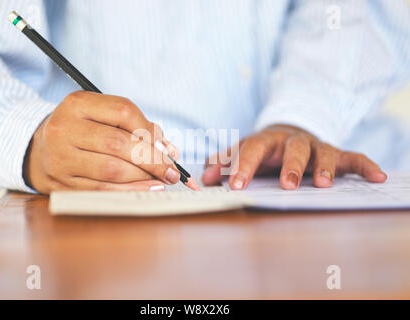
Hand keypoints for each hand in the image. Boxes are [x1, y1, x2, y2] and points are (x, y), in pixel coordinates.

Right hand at [24, 91, 180, 193]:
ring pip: (111, 169)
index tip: (167, 149)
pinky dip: (129, 190)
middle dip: (152, 160)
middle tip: (172, 171)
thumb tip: (170, 151)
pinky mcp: (61, 183)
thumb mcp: (102, 116)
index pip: (123, 111)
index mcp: (77, 103)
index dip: (150, 131)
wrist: (39, 149)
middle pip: (118, 143)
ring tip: (163, 180)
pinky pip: (102, 189)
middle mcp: (64, 128)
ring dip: (143, 177)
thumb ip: (137, 127)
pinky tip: (147, 188)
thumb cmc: (82, 130)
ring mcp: (60, 157)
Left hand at [202, 124, 386, 189]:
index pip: (253, 149)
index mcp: (266, 141)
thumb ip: (224, 164)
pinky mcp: (336, 153)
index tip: (236, 186)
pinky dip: (366, 165)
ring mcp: (316, 146)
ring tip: (324, 185)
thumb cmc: (263, 150)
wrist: (288, 132)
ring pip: (324, 152)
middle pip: (293, 148)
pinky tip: (378, 176)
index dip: (244, 166)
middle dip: (290, 166)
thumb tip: (204, 177)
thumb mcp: (242, 154)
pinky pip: (354, 157)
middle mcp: (292, 141)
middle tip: (287, 186)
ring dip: (325, 167)